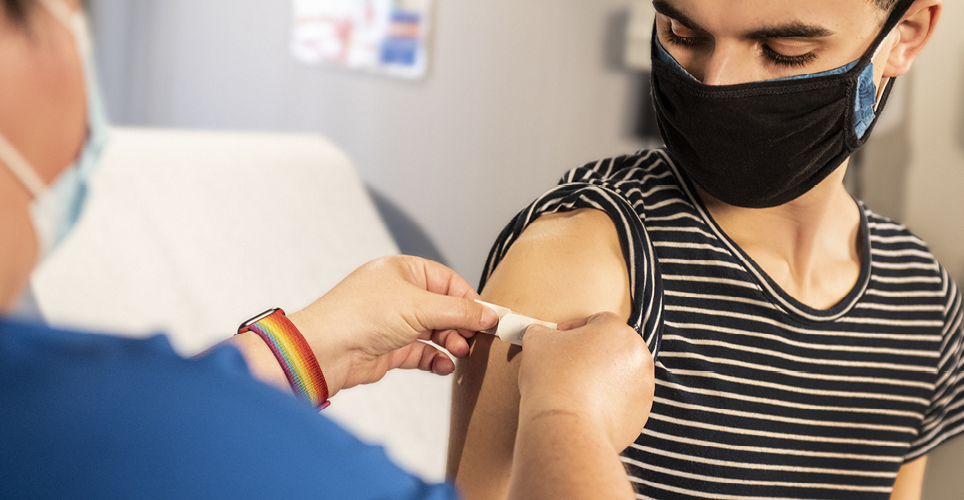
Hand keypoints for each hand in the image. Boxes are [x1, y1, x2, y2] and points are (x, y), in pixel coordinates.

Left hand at [288, 256, 498, 396]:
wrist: (325, 350)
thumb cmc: (358, 316)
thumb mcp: (419, 307)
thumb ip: (458, 311)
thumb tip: (488, 314)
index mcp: (402, 271)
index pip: (448, 281)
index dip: (470, 300)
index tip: (490, 317)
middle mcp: (398, 294)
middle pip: (443, 308)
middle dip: (461, 324)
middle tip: (477, 338)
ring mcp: (393, 322)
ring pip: (434, 331)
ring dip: (450, 342)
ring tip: (460, 351)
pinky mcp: (390, 348)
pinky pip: (421, 352)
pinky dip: (436, 359)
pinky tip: (446, 365)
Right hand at [517, 312, 654, 451]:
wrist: (565, 428)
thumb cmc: (553, 379)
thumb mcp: (537, 341)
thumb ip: (542, 332)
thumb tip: (541, 335)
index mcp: (618, 331)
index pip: (596, 321)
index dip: (573, 329)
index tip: (557, 342)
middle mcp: (638, 357)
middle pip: (612, 348)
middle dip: (590, 354)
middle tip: (566, 366)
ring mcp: (643, 388)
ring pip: (618, 376)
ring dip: (600, 379)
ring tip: (574, 390)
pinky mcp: (639, 415)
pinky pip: (621, 403)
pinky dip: (606, 403)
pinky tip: (584, 408)